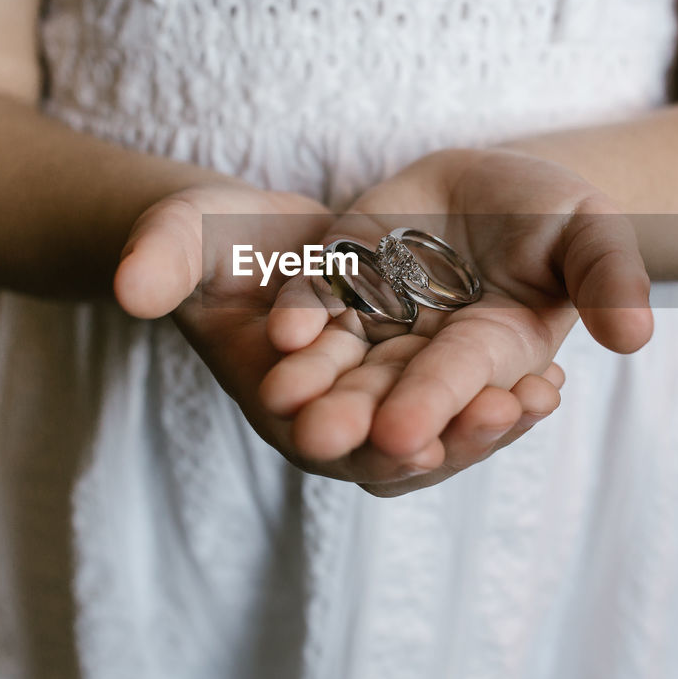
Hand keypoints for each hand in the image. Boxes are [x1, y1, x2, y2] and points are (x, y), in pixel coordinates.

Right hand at [112, 179, 562, 489]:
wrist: (250, 232)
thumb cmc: (208, 240)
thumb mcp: (182, 236)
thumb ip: (158, 256)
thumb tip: (129, 288)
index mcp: (278, 401)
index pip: (326, 440)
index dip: (368, 440)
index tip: (415, 435)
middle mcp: (335, 416)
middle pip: (399, 446)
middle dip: (451, 436)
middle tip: (504, 411)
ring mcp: (379, 395)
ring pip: (440, 426)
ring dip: (489, 421)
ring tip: (540, 395)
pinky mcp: (414, 369)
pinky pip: (461, 394)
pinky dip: (500, 392)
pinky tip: (549, 377)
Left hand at [261, 148, 652, 496]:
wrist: (493, 178)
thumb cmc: (553, 213)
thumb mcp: (590, 233)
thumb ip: (608, 279)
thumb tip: (637, 337)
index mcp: (494, 351)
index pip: (462, 380)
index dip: (437, 403)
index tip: (406, 434)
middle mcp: (430, 348)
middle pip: (388, 387)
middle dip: (356, 413)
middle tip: (320, 438)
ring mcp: (381, 316)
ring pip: (340, 359)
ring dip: (311, 380)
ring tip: (280, 398)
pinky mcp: (343, 278)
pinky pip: (315, 302)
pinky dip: (299, 316)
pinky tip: (278, 331)